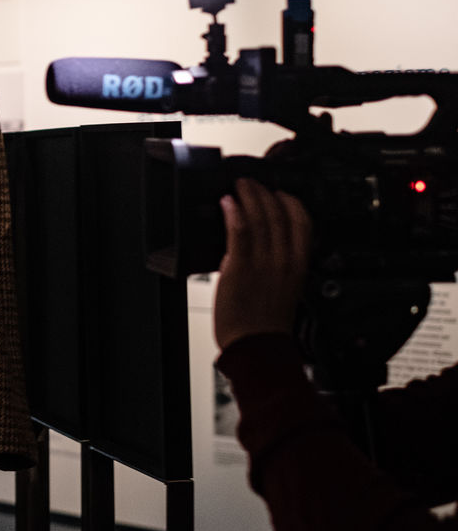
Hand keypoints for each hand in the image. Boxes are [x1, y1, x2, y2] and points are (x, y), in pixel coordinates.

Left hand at [213, 178, 311, 352]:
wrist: (257, 347)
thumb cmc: (267, 324)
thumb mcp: (285, 288)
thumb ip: (278, 266)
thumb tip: (263, 247)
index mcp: (299, 264)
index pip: (303, 222)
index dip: (290, 201)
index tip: (279, 192)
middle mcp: (284, 260)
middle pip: (279, 214)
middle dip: (265, 193)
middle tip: (252, 183)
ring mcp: (262, 262)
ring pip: (259, 218)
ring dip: (248, 196)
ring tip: (240, 186)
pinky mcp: (240, 266)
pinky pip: (239, 232)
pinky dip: (233, 213)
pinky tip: (228, 203)